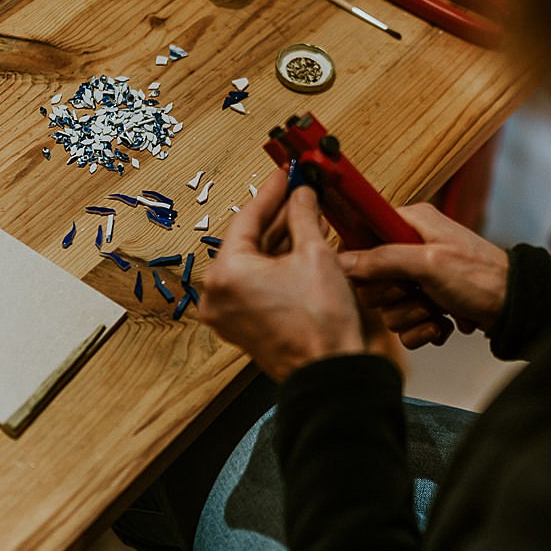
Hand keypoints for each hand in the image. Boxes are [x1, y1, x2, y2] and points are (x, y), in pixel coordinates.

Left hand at [200, 169, 393, 379]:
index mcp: (225, 274)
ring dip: (282, 239)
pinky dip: (279, 265)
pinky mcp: (245, 325)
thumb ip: (303, 216)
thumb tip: (302, 196)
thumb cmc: (321, 327)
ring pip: (255, 262)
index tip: (284, 175)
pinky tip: (302, 246)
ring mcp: (230, 313)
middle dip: (278, 216)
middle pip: (249, 240)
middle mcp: (219, 295)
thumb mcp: (315, 254)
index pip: (247, 218)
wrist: (332, 374)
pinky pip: (259, 283)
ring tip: (307, 216)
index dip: (271, 192)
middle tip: (298, 191)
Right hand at [339, 204, 508, 348]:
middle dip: (393, 297)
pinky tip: (442, 325)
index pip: (362, 237)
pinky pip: (405, 324)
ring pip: (388, 307)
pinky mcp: (428, 303)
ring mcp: (420, 278)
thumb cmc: (481, 278)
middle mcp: (412, 247)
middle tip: (416, 293)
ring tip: (437, 312)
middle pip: (371, 280)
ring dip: (411, 316)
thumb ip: (382, 260)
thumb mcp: (428, 263)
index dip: (364, 263)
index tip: (379, 277)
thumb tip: (341, 261)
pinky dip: (423, 330)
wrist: (516, 309)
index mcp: (410, 224)